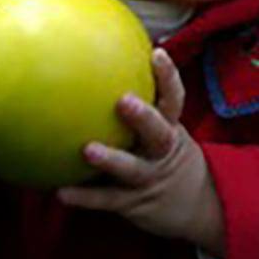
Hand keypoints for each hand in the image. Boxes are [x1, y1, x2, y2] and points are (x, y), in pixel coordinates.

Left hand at [58, 48, 224, 255]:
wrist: (197, 205)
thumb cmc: (167, 158)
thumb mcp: (167, 133)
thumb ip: (143, 109)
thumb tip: (102, 68)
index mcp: (171, 130)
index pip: (174, 100)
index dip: (169, 77)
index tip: (157, 53)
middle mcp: (163, 152)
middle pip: (158, 133)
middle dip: (143, 117)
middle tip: (124, 101)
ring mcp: (150, 178)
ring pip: (132, 169)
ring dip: (111, 159)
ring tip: (87, 149)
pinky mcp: (135, 203)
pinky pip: (108, 200)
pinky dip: (85, 197)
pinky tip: (61, 192)